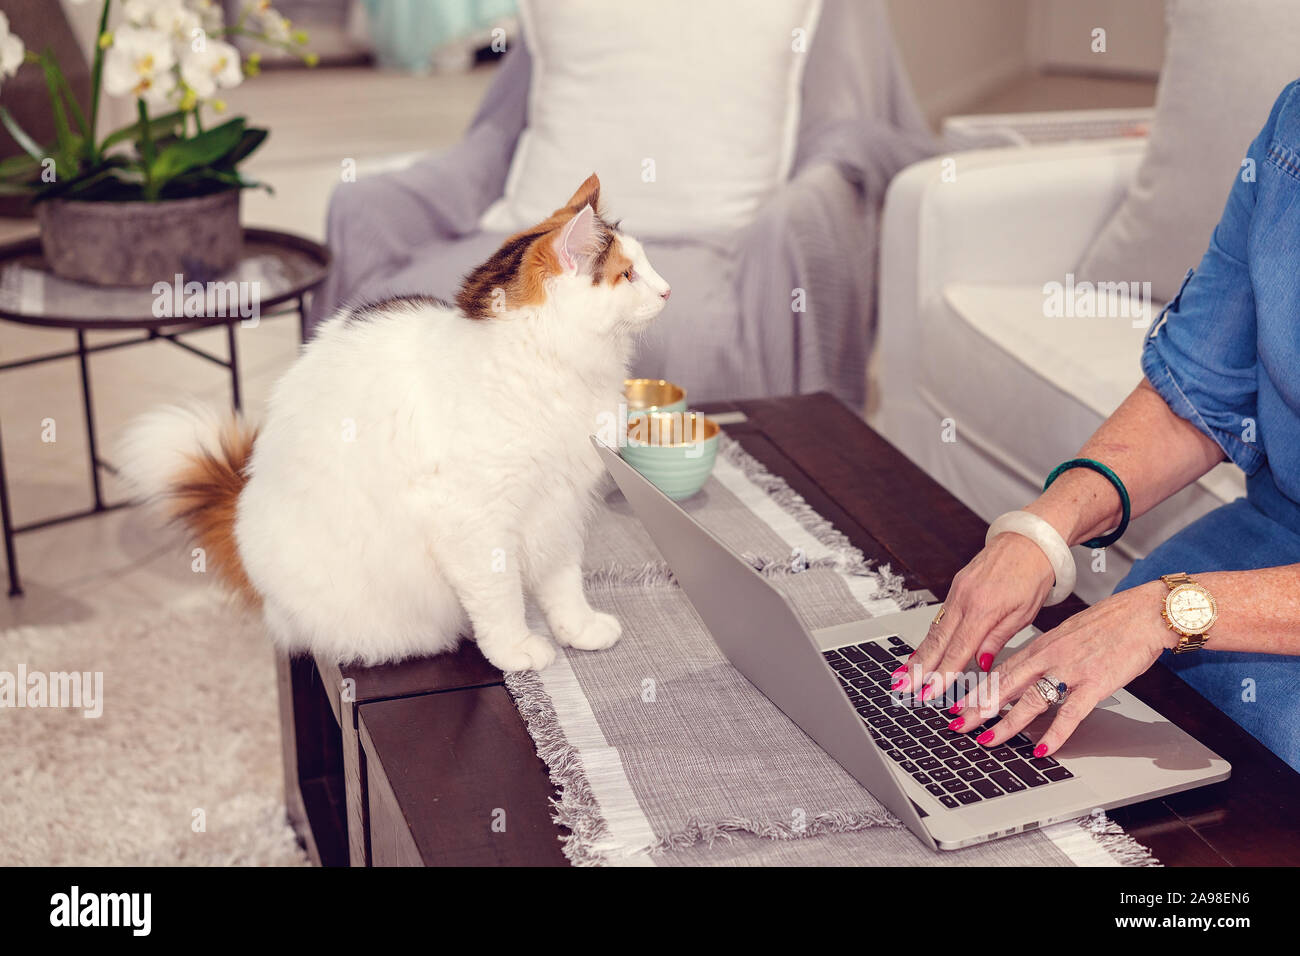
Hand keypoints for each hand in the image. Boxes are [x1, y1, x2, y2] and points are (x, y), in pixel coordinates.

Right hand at [893, 531, 1055, 700]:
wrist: (1029, 541)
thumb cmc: (1033, 575)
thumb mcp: (1025, 613)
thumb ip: (999, 638)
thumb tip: (982, 663)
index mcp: (984, 608)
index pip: (959, 649)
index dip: (942, 674)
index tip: (929, 692)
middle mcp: (965, 599)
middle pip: (937, 641)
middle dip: (919, 668)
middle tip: (904, 688)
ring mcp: (957, 591)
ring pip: (934, 630)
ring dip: (918, 655)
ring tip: (904, 675)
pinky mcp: (956, 586)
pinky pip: (939, 617)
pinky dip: (928, 637)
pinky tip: (920, 651)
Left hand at [948, 580, 1174, 754]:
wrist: (1142, 614)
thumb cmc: (1108, 624)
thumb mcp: (1066, 635)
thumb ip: (1045, 654)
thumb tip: (1027, 671)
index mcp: (1041, 646)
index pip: (1000, 671)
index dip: (977, 689)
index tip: (959, 705)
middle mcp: (1050, 657)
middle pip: (1005, 686)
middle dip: (978, 707)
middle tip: (957, 725)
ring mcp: (1071, 671)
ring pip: (1030, 700)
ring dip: (1007, 724)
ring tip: (988, 740)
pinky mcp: (1095, 684)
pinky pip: (1071, 713)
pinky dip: (1056, 733)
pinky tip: (1043, 749)